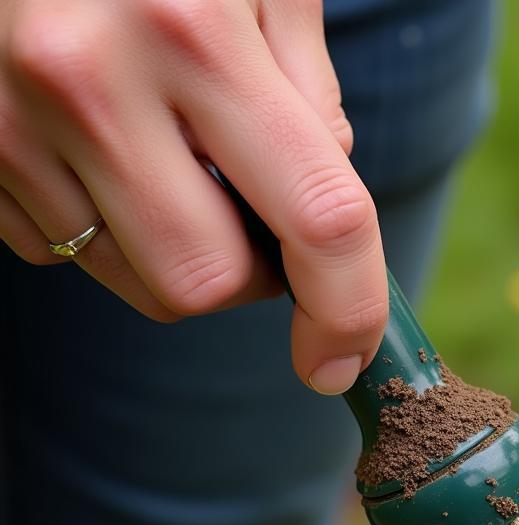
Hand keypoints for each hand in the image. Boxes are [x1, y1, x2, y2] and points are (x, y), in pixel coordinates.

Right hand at [0, 0, 386, 393]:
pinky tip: (100, 147)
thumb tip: (327, 204)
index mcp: (192, 26)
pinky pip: (61, 250)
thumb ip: (307, 83)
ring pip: (134, 282)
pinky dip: (105, 226)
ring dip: (178, 253)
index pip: (318, 218)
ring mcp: (11, 119)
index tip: (342, 360)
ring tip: (169, 157)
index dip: (349, 310)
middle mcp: (90, 81)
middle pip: (205, 283)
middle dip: (247, 274)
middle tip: (250, 209)